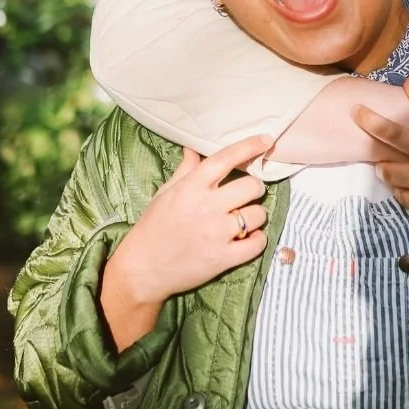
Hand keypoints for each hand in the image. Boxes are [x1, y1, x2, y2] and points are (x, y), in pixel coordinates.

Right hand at [108, 133, 272, 308]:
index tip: (266, 140)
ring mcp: (217, 233)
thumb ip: (185, 170)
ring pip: (258, 214)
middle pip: (252, 186)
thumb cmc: (153, 227)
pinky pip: (257, 244)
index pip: (225, 159)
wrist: (143, 268)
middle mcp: (207, 206)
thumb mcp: (165, 193)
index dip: (249, 146)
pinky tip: (249, 238)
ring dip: (256, 216)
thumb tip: (193, 148)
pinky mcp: (223, 258)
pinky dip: (258, 240)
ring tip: (244, 219)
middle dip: (255, 188)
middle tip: (248, 194)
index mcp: (192, 187)